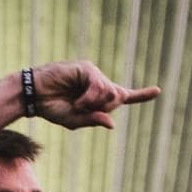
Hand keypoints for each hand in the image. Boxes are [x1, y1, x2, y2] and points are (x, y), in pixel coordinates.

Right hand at [31, 60, 158, 131]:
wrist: (34, 97)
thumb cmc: (51, 108)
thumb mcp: (75, 121)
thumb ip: (94, 120)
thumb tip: (112, 122)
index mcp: (98, 97)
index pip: (124, 96)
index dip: (141, 95)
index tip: (157, 91)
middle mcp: (98, 83)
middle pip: (118, 97)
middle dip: (105, 108)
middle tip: (84, 110)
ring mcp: (93, 74)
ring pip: (110, 92)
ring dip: (95, 104)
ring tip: (77, 105)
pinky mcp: (86, 68)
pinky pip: (99, 86)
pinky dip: (90, 98)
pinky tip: (78, 101)